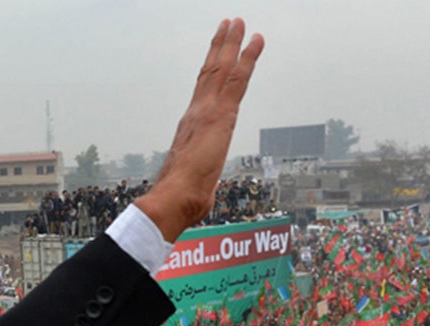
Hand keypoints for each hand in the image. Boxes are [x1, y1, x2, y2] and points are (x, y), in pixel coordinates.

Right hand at [136, 18, 263, 240]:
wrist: (173, 198)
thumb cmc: (181, 198)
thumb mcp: (196, 184)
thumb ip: (202, 181)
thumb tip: (203, 194)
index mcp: (190, 127)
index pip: (204, 92)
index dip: (211, 70)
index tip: (218, 54)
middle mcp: (196, 113)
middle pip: (210, 72)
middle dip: (220, 47)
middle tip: (229, 24)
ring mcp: (208, 111)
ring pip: (222, 68)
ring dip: (231, 43)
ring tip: (239, 22)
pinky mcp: (221, 115)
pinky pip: (237, 79)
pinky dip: (248, 58)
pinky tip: (257, 40)